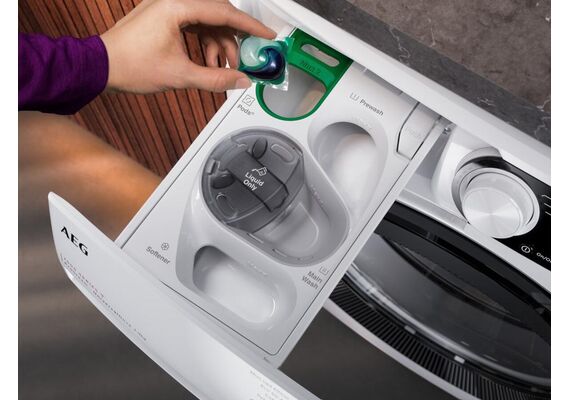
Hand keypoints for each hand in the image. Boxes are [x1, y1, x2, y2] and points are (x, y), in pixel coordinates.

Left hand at [100, 0, 275, 92]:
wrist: (99, 67)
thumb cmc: (129, 65)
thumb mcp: (180, 76)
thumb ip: (215, 79)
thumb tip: (240, 81)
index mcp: (177, 7)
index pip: (224, 12)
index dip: (250, 26)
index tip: (267, 34)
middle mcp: (172, 1)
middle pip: (217, 16)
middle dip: (232, 41)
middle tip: (242, 60)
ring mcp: (166, 8)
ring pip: (205, 22)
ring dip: (217, 45)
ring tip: (220, 68)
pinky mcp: (162, 18)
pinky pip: (192, 25)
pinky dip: (203, 42)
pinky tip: (207, 61)